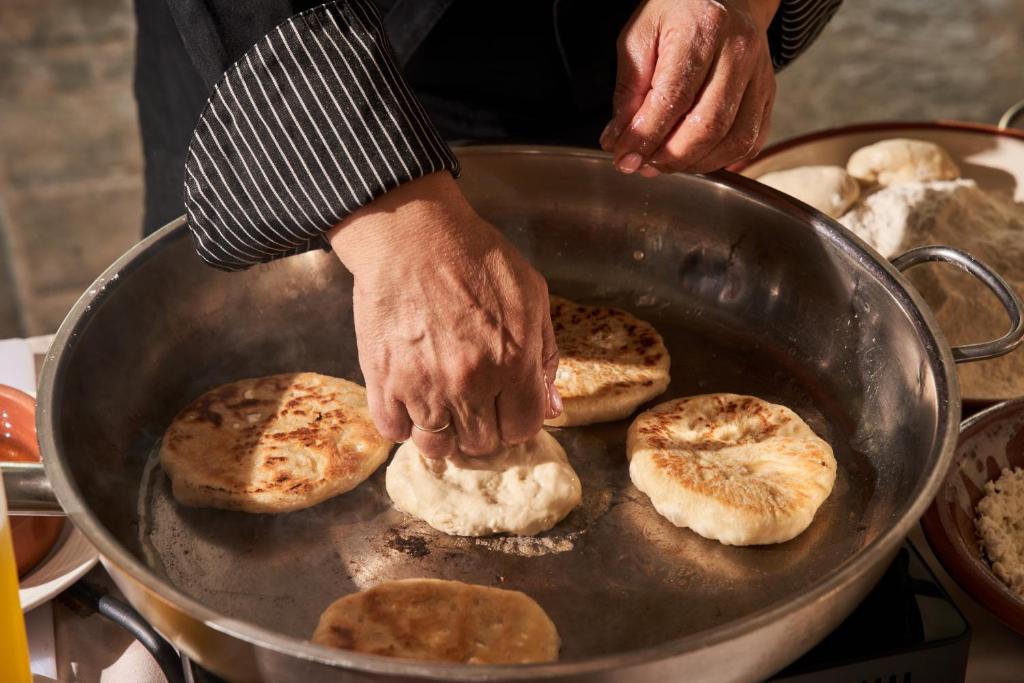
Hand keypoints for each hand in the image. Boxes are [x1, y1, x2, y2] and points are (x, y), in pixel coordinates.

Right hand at [328, 173, 561, 457]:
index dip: (516, 420)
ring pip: (436, 447)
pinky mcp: (383, 381)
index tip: (506, 407)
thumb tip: (553, 408)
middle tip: (474, 403)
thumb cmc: (475, 257)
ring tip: (442, 408)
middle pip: (481, 443)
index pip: (522, 429)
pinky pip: (395, 431)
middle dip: (482, 427)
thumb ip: (545, 355)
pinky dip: (404, 422)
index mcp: (513, 363)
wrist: (411, 235)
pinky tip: (411, 400)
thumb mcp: (531, 295)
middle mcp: (470, 385)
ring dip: (443, 433)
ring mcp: (423, 387)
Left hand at [600, 0, 778, 175]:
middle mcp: (739, 51)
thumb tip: (619, 140)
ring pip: (734, 140)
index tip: (624, 158)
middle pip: (709, 125)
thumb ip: (628, 91)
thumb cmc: (677, 13)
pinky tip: (694, 159)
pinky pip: (751, 141)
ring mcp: (760, 74)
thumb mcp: (639, 38)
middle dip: (670, 156)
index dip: (646, 136)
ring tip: (664, 163)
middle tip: (642, 165)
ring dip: (694, 164)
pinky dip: (721, 160)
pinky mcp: (768, 93)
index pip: (674, 97)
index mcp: (703, 28)